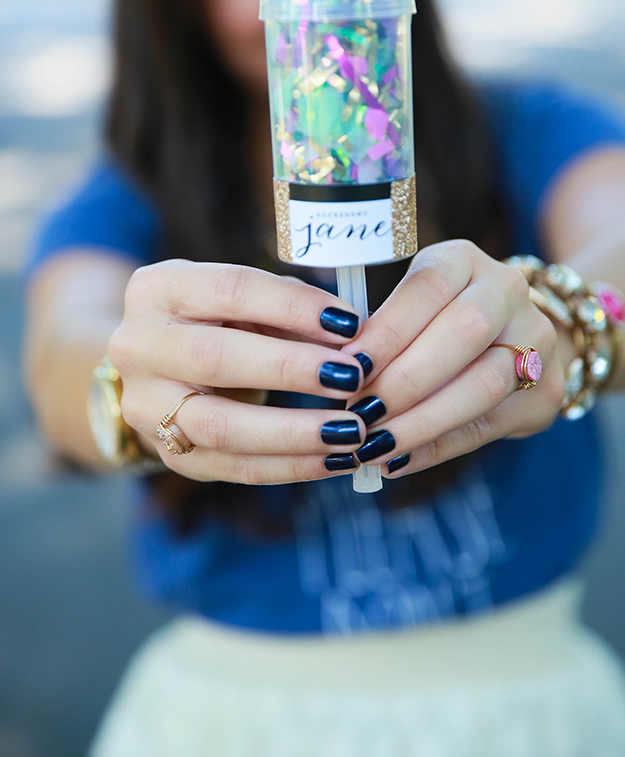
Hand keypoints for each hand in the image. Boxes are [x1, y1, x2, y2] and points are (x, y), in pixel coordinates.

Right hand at [108, 260, 370, 482]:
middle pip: (217, 359)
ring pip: (222, 426)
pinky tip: (334, 460)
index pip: (231, 290)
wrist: (155, 366)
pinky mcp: (167, 453)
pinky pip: (233, 467)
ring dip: (295, 431)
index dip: (294, 306)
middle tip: (353, 376)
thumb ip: (289, 308)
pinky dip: (290, 466)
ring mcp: (145, 406)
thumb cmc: (217, 321)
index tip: (349, 324)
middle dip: (292, 369)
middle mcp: (139, 346)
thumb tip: (352, 334)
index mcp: (159, 289)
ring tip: (352, 431)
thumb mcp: (242, 299)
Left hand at [344, 241, 566, 476]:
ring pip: (484, 384)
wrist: (512, 333)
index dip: (389, 329)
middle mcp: (507, 290)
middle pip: (464, 333)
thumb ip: (377, 330)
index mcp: (463, 259)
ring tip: (375, 444)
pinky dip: (438, 446)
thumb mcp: (407, 303)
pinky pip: (489, 425)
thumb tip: (334, 374)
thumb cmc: (433, 319)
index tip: (349, 365)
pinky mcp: (545, 389)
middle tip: (359, 413)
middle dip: (405, 379)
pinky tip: (399, 460)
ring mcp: (536, 339)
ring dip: (422, 421)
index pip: (428, 287)